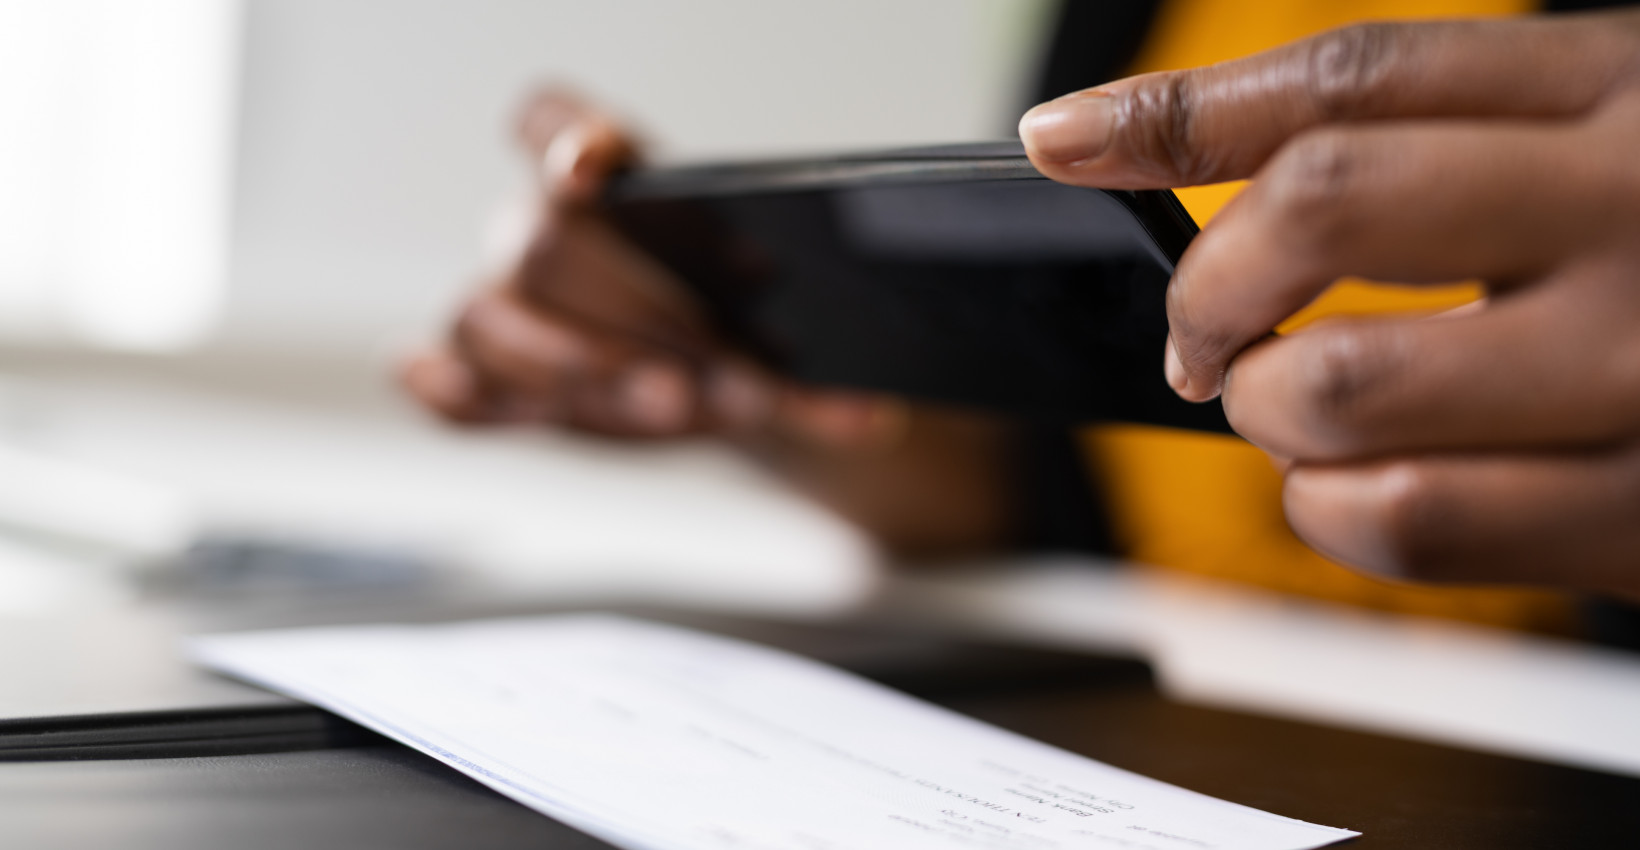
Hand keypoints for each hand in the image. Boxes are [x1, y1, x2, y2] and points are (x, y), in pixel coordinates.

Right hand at [403, 90, 1014, 556]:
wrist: (741, 387)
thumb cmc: (753, 323)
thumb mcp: (794, 313)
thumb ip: (811, 337)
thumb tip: (872, 401)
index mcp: (604, 176)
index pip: (547, 121)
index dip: (563, 137)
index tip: (597, 168)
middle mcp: (536, 230)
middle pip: (540, 245)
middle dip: (632, 312)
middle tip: (710, 370)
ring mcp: (507, 310)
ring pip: (490, 318)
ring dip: (582, 370)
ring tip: (672, 406)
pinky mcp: (497, 387)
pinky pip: (445, 385)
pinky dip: (454, 396)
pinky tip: (491, 406)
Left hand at [1020, 12, 1639, 596]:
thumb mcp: (1623, 124)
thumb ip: (1452, 134)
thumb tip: (1216, 165)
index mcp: (1619, 88)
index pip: (1349, 78)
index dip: (1178, 113)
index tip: (1066, 138)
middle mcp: (1633, 206)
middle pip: (1320, 211)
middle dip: (1210, 287)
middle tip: (1207, 335)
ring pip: (1340, 388)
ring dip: (1266, 412)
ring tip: (1295, 412)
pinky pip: (1409, 518)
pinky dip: (1328, 510)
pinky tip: (1352, 486)